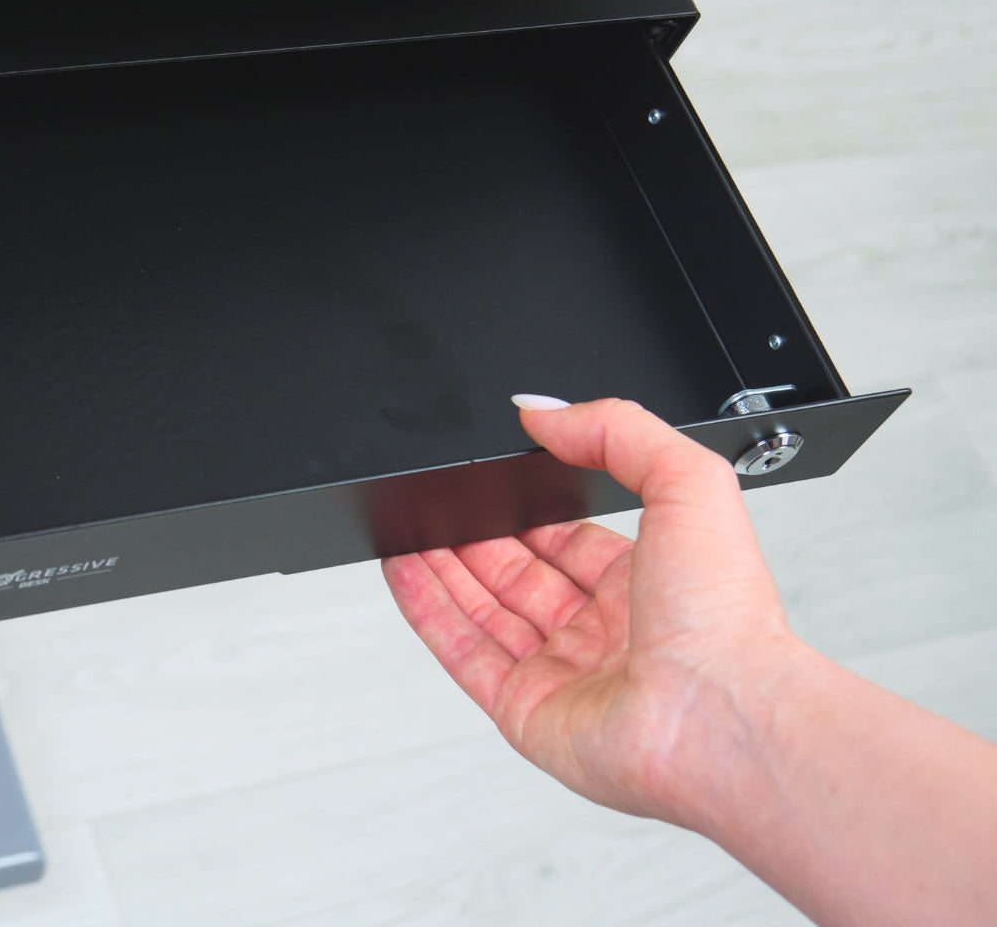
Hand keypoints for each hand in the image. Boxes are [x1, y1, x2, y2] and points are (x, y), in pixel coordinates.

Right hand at [383, 397, 803, 828]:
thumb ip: (617, 430)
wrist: (723, 720)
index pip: (568, 536)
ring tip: (405, 524)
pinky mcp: (527, 712)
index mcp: (647, 580)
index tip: (490, 476)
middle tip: (438, 497)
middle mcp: (605, 631)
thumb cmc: (726, 618)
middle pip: (518, 572)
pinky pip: (463, 653)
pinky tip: (404, 572)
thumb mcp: (687, 482)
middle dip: (475, 533)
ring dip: (442, 566)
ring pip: (484, 611)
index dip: (526, 506)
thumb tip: (545, 410)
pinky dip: (427, 612)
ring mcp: (564, 674)